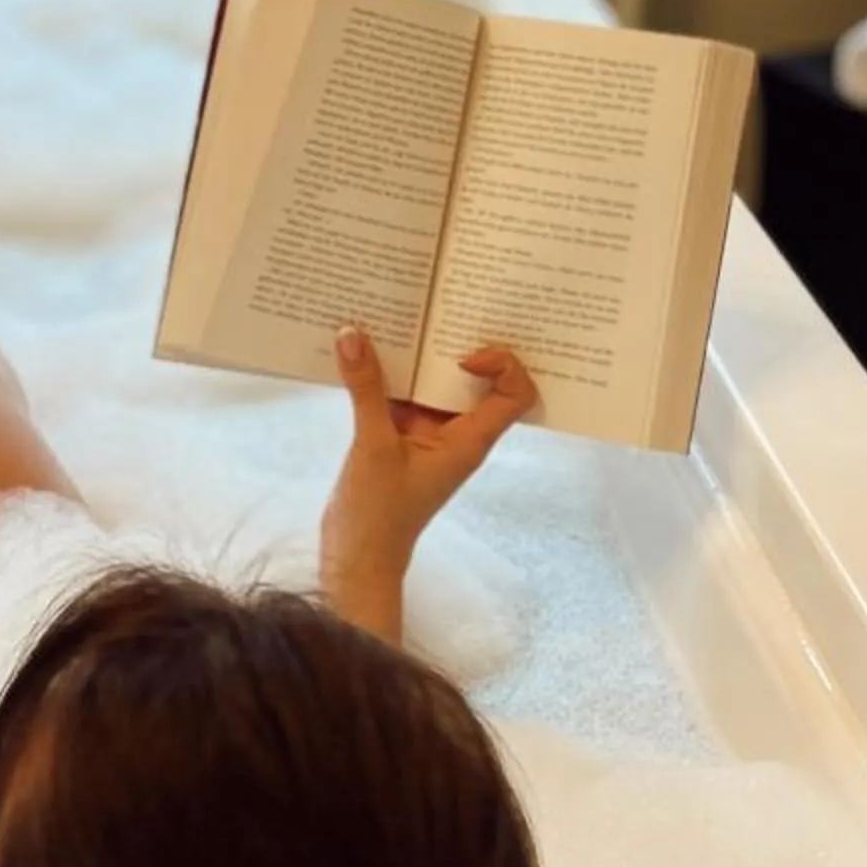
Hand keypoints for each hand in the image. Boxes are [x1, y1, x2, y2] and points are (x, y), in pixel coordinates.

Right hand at [320, 328, 537, 642]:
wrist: (356, 558)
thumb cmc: (379, 514)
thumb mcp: (373, 446)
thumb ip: (366, 389)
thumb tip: (353, 333)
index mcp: (469, 440)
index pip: (514, 394)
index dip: (503, 364)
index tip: (462, 353)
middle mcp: (455, 433)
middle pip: (473, 380)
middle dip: (456, 343)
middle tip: (436, 308)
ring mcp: (426, 435)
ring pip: (432, 383)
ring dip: (415, 356)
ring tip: (394, 317)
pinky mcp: (397, 436)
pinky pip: (400, 394)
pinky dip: (386, 373)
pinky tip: (361, 348)